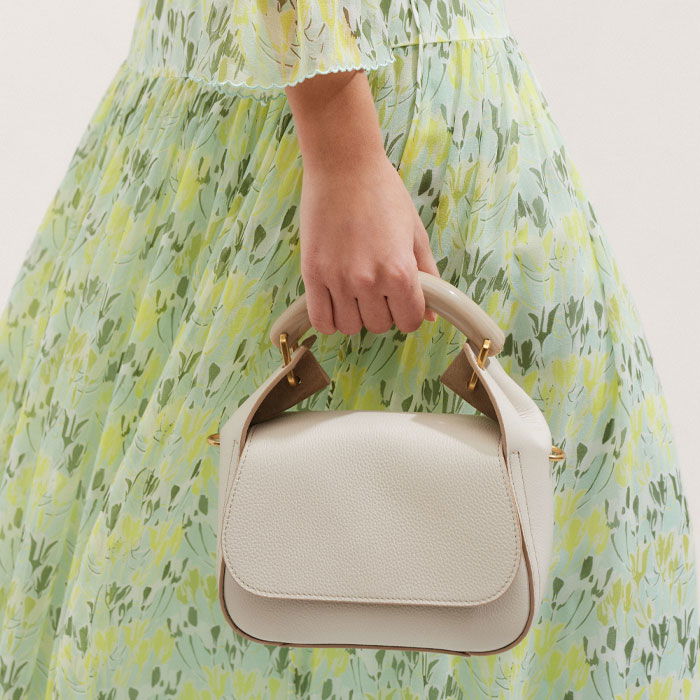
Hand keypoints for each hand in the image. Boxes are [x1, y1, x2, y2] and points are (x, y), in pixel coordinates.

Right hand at [299, 151, 438, 335]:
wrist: (344, 165)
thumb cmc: (384, 193)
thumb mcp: (416, 232)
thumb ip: (427, 275)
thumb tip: (429, 314)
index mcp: (399, 272)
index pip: (409, 321)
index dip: (408, 313)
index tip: (401, 301)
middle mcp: (369, 281)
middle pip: (379, 326)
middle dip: (382, 312)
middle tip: (377, 289)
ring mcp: (337, 280)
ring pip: (350, 327)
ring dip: (356, 316)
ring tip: (355, 293)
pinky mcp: (312, 274)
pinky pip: (321, 320)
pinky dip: (330, 320)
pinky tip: (335, 304)